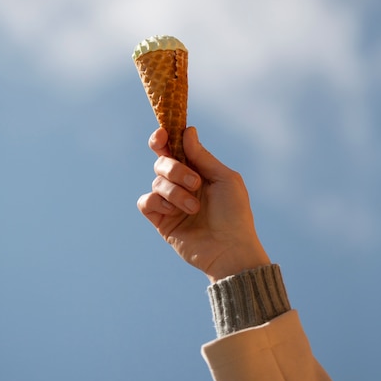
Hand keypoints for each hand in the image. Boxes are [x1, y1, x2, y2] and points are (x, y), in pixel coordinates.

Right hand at [137, 127, 269, 282]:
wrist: (230, 249)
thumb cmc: (235, 214)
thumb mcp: (224, 179)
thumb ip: (202, 156)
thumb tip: (187, 131)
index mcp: (198, 171)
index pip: (174, 148)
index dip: (164, 138)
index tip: (163, 134)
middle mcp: (182, 184)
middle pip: (162, 162)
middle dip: (174, 168)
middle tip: (195, 183)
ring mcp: (170, 202)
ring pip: (156, 182)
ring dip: (175, 192)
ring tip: (194, 208)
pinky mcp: (161, 220)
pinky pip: (146, 201)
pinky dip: (158, 202)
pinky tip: (174, 211)